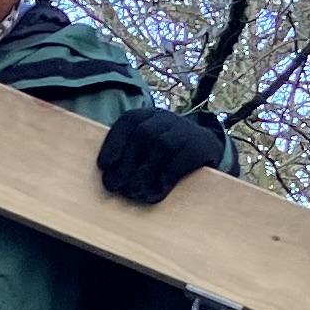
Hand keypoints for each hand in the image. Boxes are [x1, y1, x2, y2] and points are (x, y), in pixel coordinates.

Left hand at [97, 104, 229, 205]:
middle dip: (126, 163)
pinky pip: (181, 161)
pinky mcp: (201, 145)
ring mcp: (185, 130)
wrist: (206, 148)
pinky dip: (166, 179)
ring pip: (162, 147)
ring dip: (144, 173)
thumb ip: (126, 155)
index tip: (104, 165)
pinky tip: (156, 193)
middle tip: (115, 186)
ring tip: (134, 193)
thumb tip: (106, 176)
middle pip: (143, 135)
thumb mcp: (145, 146)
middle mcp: (166, 118)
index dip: (114, 143)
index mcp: (148, 115)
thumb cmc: (166, 153)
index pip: (128, 121)